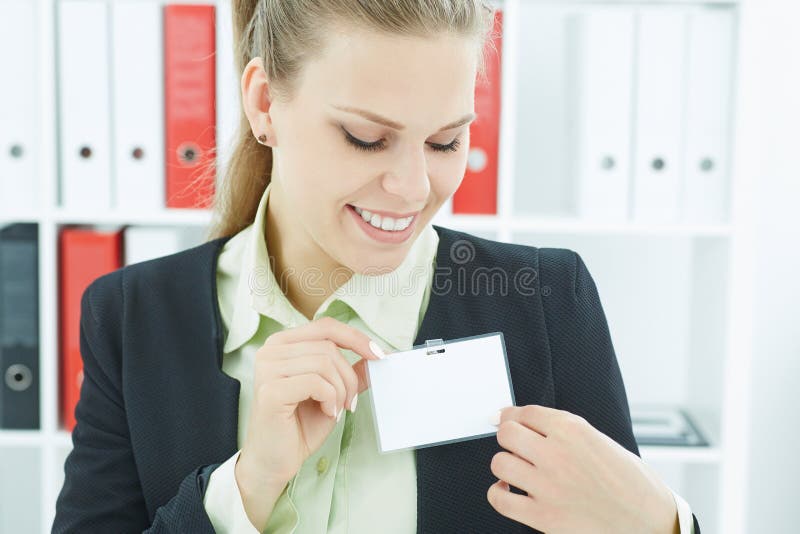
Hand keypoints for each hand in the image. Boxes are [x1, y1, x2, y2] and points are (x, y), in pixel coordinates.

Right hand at [235, 317, 384, 529]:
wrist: (274, 461)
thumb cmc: (299, 426)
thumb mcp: (332, 393)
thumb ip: (350, 372)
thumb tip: (377, 355)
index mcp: (283, 344)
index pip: (326, 326)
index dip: (356, 338)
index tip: (380, 356)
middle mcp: (271, 351)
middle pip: (330, 347)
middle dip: (350, 377)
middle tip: (350, 402)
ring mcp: (268, 368)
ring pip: (325, 363)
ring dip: (341, 390)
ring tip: (336, 409)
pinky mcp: (271, 390)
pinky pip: (316, 382)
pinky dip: (330, 399)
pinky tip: (326, 412)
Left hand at [486, 405, 678, 533]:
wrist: (651, 523)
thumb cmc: (632, 484)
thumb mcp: (601, 441)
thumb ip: (564, 431)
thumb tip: (529, 423)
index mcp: (573, 431)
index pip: (525, 412)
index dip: (513, 416)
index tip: (507, 419)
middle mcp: (557, 455)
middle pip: (507, 433)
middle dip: (508, 436)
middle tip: (514, 444)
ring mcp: (547, 486)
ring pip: (500, 463)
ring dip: (505, 464)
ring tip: (516, 468)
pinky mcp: (543, 516)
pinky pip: (500, 499)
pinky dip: (498, 492)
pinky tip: (508, 490)